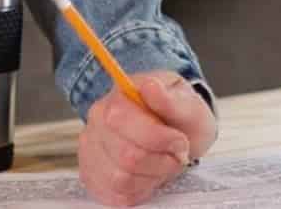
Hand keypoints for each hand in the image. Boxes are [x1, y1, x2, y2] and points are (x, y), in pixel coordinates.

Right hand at [75, 71, 216, 205]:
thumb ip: (171, 99)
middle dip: (160, 161)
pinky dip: (139, 190)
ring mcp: (91, 149)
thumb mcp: (188, 103)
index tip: (179, 141)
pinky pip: (115, 195)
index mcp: (119, 96)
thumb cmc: (179, 116)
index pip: (121, 119)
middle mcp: (98, 121)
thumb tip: (151, 87)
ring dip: (151, 177)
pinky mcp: (93, 176)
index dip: (158, 138)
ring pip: (120, 179)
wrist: (174, 131)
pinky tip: (148, 175)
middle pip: (126, 156)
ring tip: (161, 164)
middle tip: (175, 155)